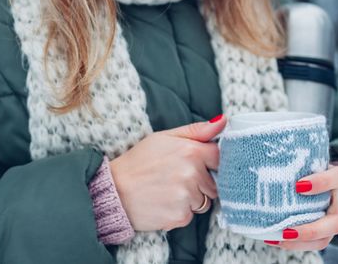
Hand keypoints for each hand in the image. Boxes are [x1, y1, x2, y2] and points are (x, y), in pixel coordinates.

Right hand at [109, 115, 225, 231]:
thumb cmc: (138, 162)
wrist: (113, 191)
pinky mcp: (180, 216)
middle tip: (176, 179)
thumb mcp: (164, 137)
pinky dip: (180, 212)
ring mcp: (187, 196)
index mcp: (191, 151)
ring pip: (204, 201)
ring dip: (191, 199)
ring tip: (168, 191)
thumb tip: (224, 121)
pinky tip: (163, 204)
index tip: (199, 165)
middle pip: (214, 183)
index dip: (211, 162)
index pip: (220, 158)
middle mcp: (192, 174)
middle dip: (201, 183)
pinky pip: (191, 216)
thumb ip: (196, 130)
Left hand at [265, 164, 337, 249]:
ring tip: (279, 238)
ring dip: (300, 242)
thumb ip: (297, 162)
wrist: (330, 186)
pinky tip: (275, 240)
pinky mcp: (325, 234)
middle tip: (287, 230)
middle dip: (311, 230)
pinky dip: (294, 245)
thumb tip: (268, 162)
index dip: (321, 183)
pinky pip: (313, 245)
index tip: (298, 186)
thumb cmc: (314, 170)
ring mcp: (334, 222)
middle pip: (336, 223)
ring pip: (324, 239)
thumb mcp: (311, 161)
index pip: (337, 178)